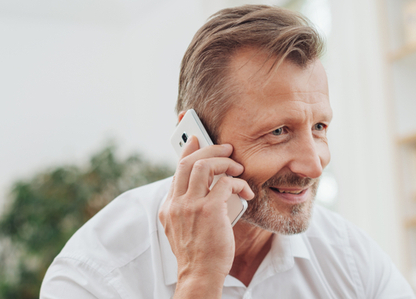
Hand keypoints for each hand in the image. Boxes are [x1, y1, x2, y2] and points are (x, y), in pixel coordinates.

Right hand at [159, 136, 253, 297]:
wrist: (199, 275)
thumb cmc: (198, 255)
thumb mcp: (183, 229)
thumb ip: (188, 208)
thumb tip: (207, 189)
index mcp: (169, 207)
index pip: (178, 170)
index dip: (188, 151)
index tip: (196, 140)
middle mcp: (177, 203)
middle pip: (190, 161)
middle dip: (210, 149)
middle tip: (226, 149)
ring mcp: (191, 206)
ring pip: (205, 165)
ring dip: (225, 161)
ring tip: (237, 166)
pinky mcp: (209, 210)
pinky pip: (226, 183)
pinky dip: (238, 182)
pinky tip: (246, 190)